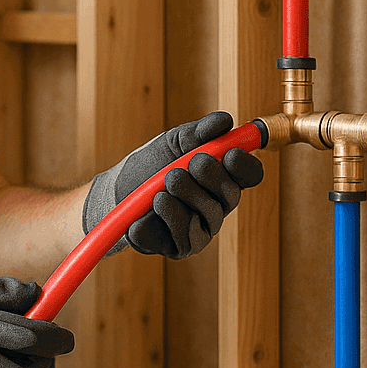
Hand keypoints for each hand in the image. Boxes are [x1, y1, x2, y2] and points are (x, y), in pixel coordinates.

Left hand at [82, 111, 264, 259]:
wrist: (117, 191)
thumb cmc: (151, 165)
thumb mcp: (174, 142)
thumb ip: (199, 132)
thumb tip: (225, 121)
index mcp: (223, 178)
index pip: (249, 174)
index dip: (245, 165)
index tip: (231, 153)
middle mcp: (217, 204)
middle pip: (232, 195)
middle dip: (213, 176)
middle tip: (194, 162)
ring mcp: (202, 228)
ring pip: (210, 214)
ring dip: (188, 192)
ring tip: (167, 179)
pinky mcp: (183, 246)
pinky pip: (186, 234)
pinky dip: (170, 213)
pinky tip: (156, 202)